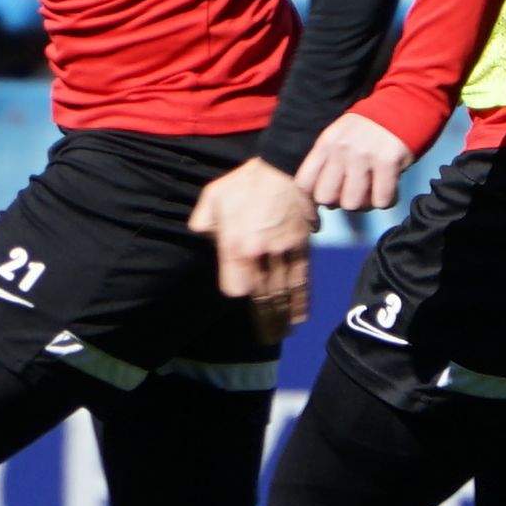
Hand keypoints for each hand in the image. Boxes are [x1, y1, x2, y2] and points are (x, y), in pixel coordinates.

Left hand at [188, 158, 317, 345]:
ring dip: (281, 316)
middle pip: (261, 296)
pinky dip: (301, 301)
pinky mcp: (302, 248)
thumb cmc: (245, 183)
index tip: (239, 292)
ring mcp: (284, 253)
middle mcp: (260, 254)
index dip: (237, 290)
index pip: (236, 287)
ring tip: (279, 333)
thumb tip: (203, 236)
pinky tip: (299, 316)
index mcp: (236, 245)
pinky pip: (302, 280)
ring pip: (282, 292)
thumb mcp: (213, 197)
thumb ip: (203, 222)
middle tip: (265, 336)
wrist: (283, 169)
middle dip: (264, 319)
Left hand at [294, 111, 416, 213]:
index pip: (303, 183)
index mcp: (325, 144)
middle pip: (326, 198)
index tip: (323, 203)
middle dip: (338, 201)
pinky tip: (388, 187)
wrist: (401, 107)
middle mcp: (341, 150)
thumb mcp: (338, 137)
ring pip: (353, 203)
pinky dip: (387, 199)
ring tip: (372, 189)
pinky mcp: (388, 162)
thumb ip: (326, 162)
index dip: (310, 201)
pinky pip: (381, 200)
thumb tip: (319, 199)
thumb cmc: (367, 130)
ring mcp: (364, 156)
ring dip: (364, 203)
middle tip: (352, 192)